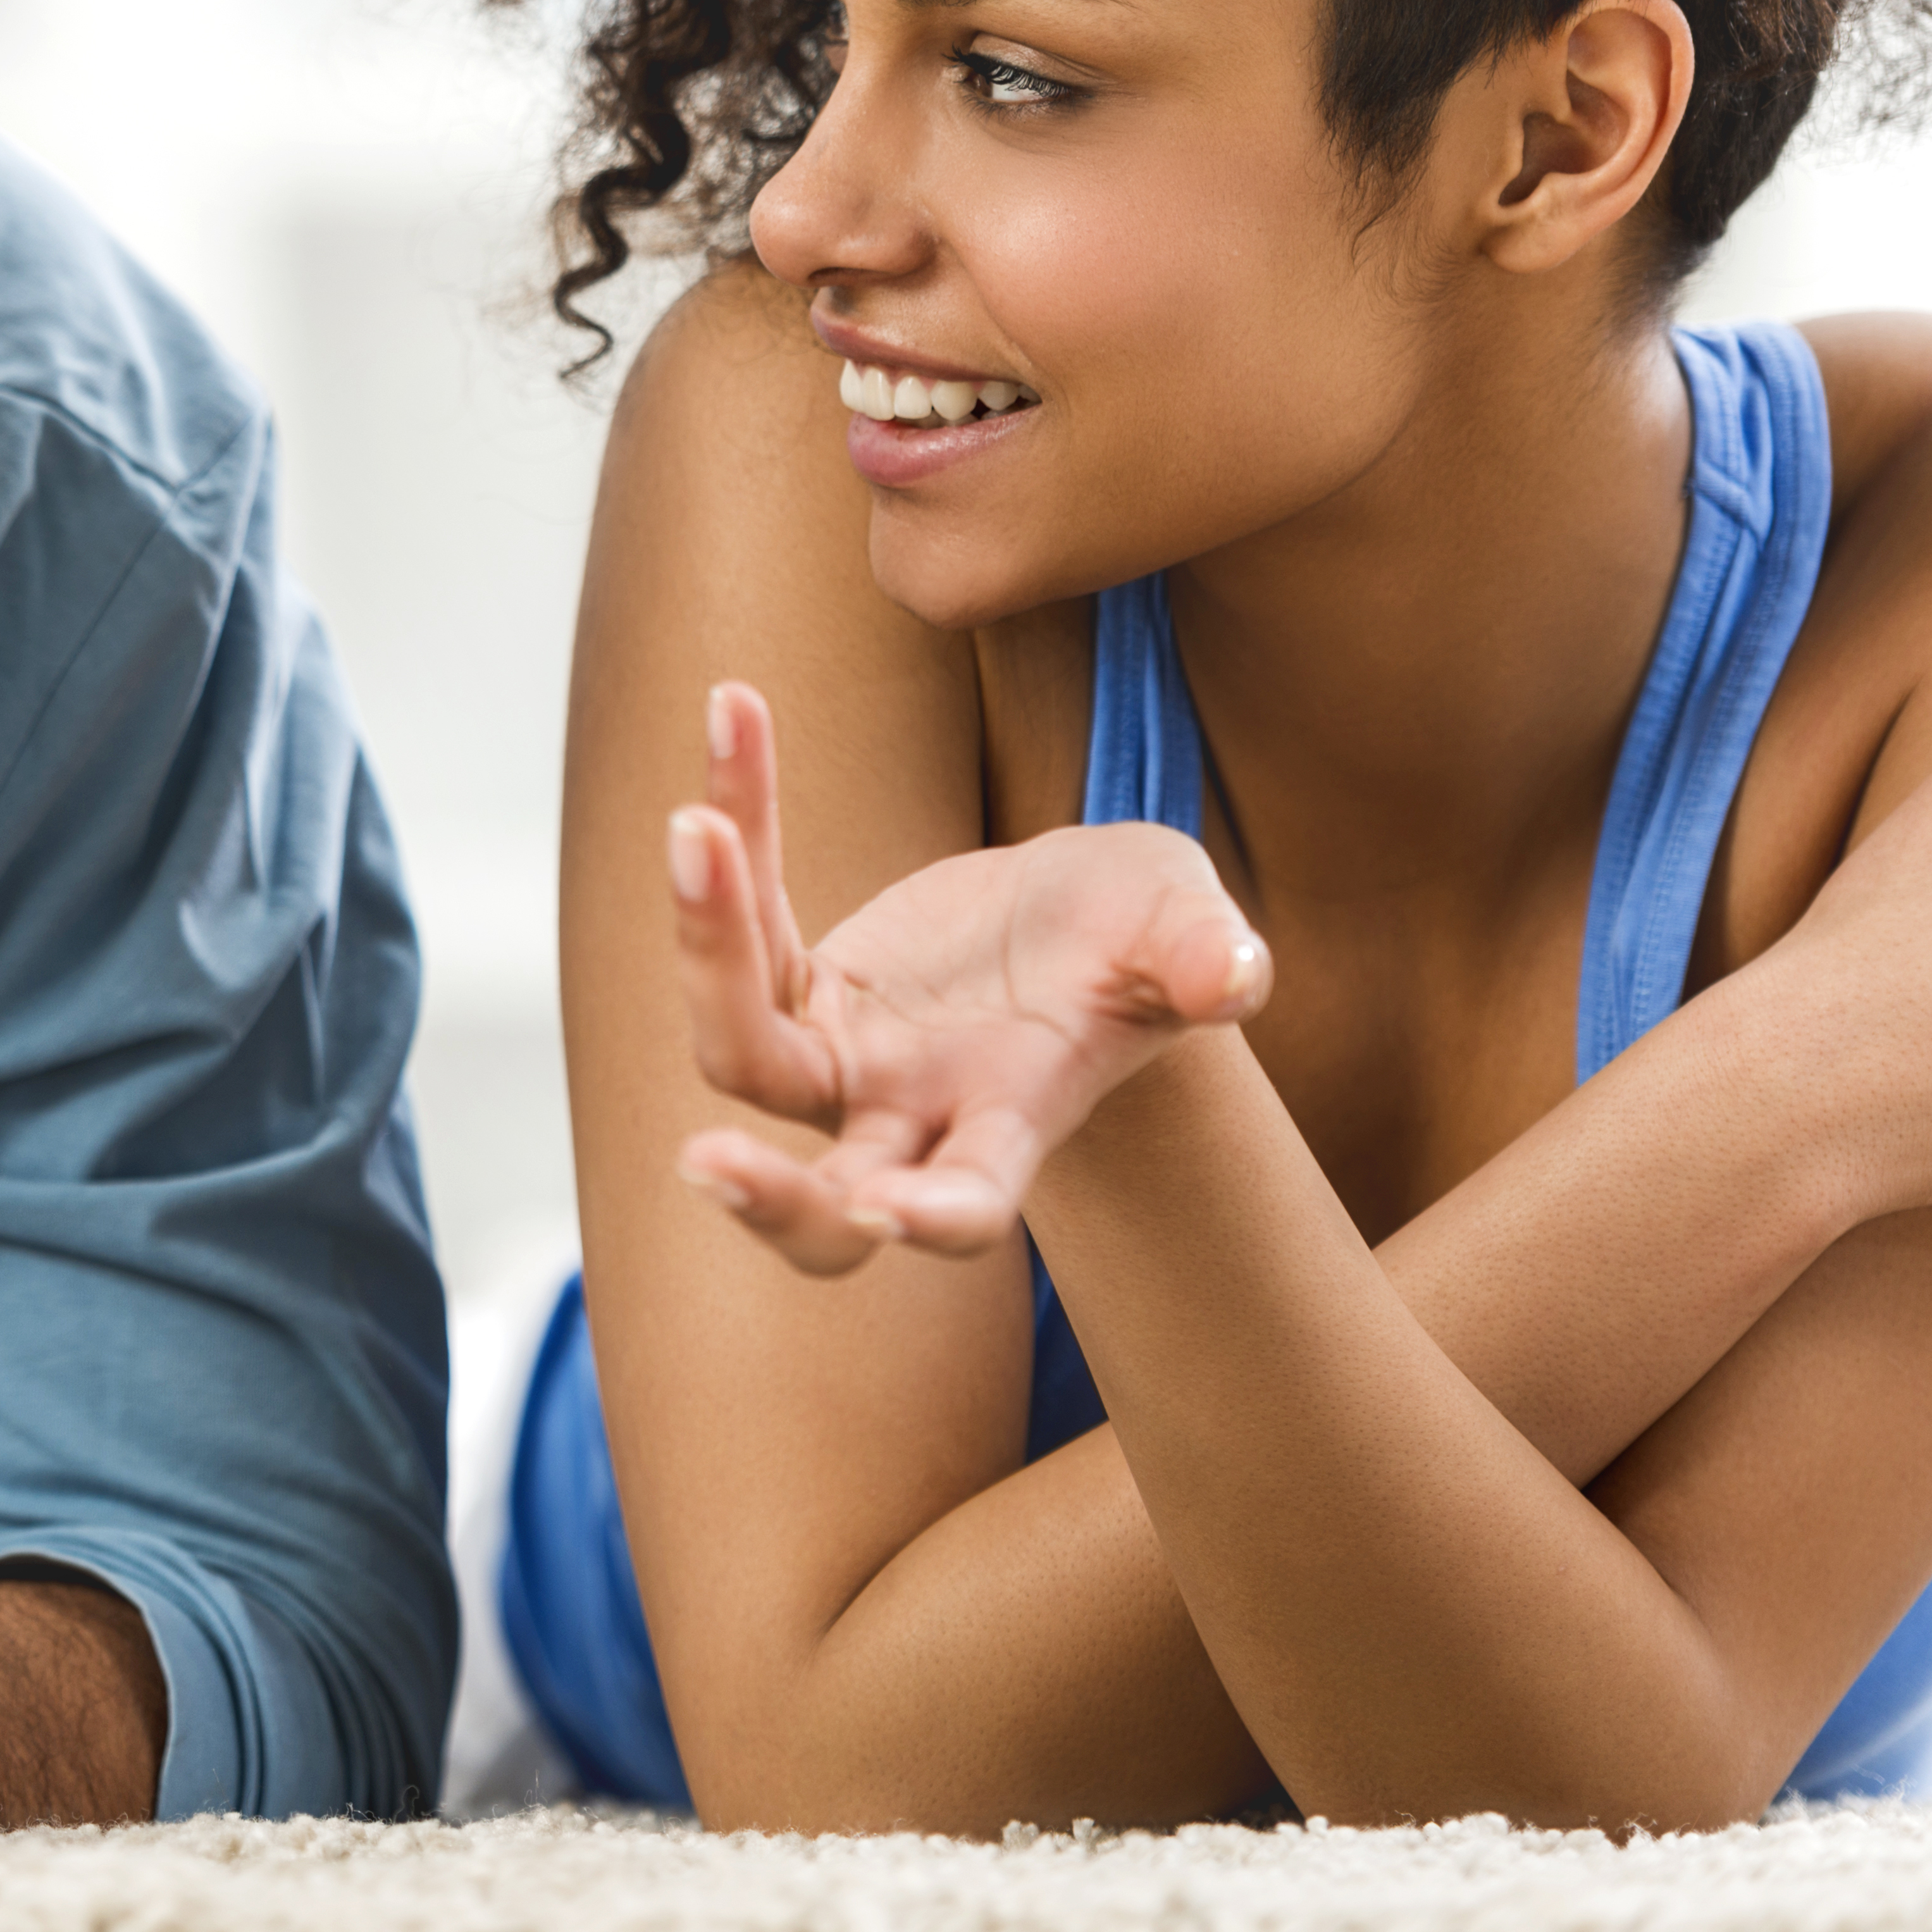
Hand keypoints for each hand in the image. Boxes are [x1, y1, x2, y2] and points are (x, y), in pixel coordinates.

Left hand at [671, 681, 1271, 1272]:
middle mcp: (912, 1115)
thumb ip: (1206, 957)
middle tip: (698, 1158)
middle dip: (765, 1196)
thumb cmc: (1152, 939)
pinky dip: (737, 821)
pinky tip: (735, 709)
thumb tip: (1236, 974)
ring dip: (707, 946)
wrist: (1092, 912)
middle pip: (820, 1209)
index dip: (932, 1221)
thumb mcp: (1189, 932)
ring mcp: (848, 1057)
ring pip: (741, 1052)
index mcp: (1012, 1123)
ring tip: (695, 822)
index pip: (970, 1202)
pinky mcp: (806, 985)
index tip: (885, 1211)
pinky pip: (743, 920)